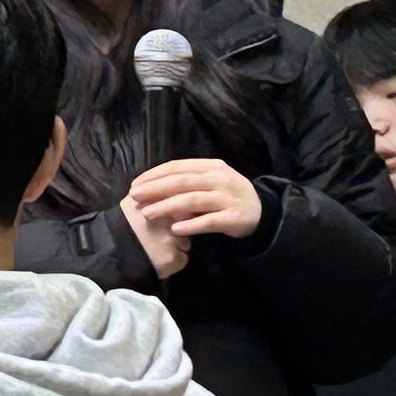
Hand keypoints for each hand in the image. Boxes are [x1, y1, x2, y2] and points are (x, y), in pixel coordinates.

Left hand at [122, 157, 261, 279]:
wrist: (261, 211)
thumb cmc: (226, 195)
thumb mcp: (210, 181)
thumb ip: (187, 182)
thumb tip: (151, 187)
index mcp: (210, 166)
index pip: (177, 167)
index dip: (154, 175)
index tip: (135, 184)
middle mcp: (219, 179)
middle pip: (182, 182)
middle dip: (155, 189)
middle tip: (135, 197)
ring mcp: (227, 198)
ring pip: (192, 200)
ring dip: (167, 207)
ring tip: (148, 213)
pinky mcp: (233, 218)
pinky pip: (209, 221)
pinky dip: (190, 225)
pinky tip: (174, 229)